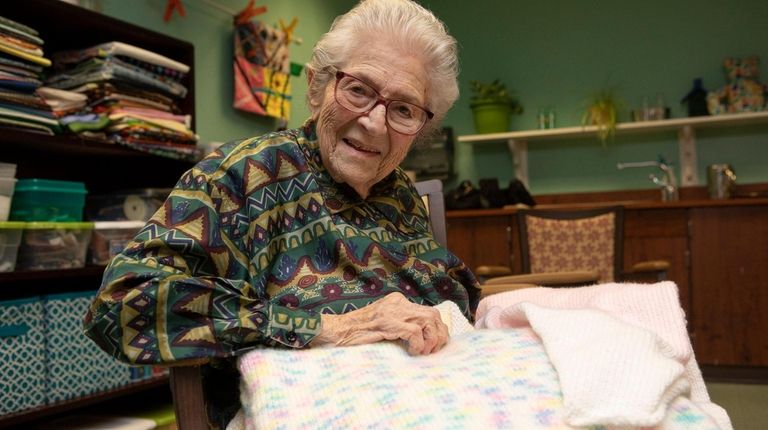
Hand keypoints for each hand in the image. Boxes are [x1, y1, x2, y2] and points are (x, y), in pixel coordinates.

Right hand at [311, 292, 448, 354]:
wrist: (336, 331)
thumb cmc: (358, 332)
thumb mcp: (384, 325)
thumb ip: (401, 325)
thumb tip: (424, 339)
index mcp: (397, 301)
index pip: (429, 311)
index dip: (437, 330)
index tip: (435, 345)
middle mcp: (398, 302)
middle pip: (433, 314)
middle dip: (439, 335)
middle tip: (432, 351)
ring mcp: (392, 311)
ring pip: (428, 321)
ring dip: (430, 340)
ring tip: (422, 352)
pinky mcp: (387, 322)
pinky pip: (414, 332)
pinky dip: (418, 345)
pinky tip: (411, 352)